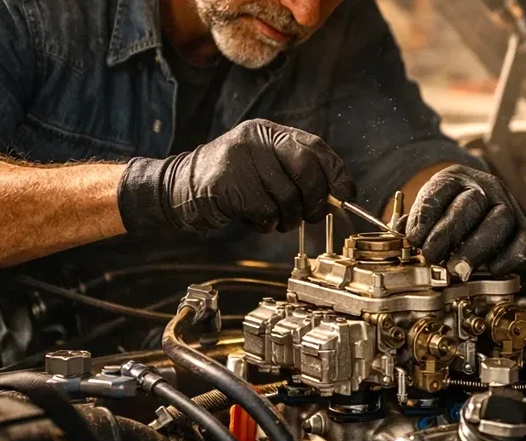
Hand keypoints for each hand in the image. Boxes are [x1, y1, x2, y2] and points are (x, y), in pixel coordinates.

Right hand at [117, 119, 355, 233]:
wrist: (180, 189)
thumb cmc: (233, 184)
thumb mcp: (265, 168)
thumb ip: (296, 173)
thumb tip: (337, 195)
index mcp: (270, 133)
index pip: (315, 148)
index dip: (336, 173)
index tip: (345, 195)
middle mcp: (256, 138)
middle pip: (306, 169)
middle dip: (317, 199)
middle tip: (313, 216)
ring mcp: (241, 158)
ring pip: (287, 196)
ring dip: (289, 218)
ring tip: (277, 220)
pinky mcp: (228, 182)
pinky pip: (265, 210)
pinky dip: (266, 223)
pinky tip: (255, 220)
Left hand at [405, 165, 525, 277]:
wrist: (478, 200)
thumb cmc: (447, 209)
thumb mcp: (427, 207)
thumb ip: (415, 222)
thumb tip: (402, 238)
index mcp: (455, 178)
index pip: (441, 189)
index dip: (426, 215)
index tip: (414, 238)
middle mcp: (486, 186)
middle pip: (472, 204)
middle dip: (450, 234)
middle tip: (433, 257)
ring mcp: (508, 203)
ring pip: (500, 221)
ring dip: (477, 248)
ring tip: (458, 270)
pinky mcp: (524, 224)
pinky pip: (525, 239)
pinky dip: (510, 257)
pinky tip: (491, 269)